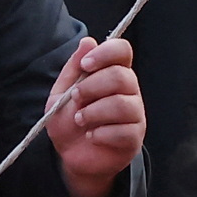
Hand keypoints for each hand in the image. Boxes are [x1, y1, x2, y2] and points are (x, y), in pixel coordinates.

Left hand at [46, 34, 143, 196]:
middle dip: (92, 87)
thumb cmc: (68, 120)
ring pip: (122, 104)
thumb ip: (74, 68)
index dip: (106, 53)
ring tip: (79, 120)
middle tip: (75, 98)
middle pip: (121, 76)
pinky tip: (91, 136)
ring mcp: (135, 114)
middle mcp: (129, 90)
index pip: (122, 50)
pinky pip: (124, 131)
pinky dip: (101, 134)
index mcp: (113, 73)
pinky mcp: (134, 138)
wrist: (70, 155)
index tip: (85, 65)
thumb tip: (88, 41)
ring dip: (94, 112)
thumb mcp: (61, 92)